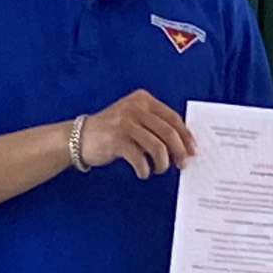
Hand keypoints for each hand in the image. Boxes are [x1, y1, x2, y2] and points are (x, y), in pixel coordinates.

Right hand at [78, 90, 194, 177]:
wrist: (79, 137)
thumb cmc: (111, 132)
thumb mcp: (135, 121)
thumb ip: (155, 127)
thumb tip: (182, 147)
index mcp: (143, 100)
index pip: (173, 118)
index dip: (186, 136)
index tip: (193, 150)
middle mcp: (135, 107)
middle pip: (168, 131)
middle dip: (179, 151)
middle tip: (183, 164)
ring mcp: (125, 122)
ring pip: (157, 145)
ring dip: (162, 162)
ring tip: (159, 169)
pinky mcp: (116, 138)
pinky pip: (139, 157)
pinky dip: (145, 169)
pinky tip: (143, 173)